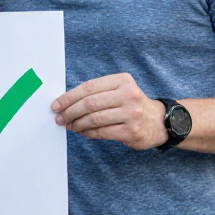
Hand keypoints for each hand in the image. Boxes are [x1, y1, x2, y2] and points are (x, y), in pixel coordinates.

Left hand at [51, 73, 167, 150]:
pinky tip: (82, 132)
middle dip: (70, 112)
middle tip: (59, 118)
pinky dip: (88, 133)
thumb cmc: (131, 104)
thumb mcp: (119, 90)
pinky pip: (102, 132)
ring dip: (77, 124)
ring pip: (94, 119)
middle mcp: (128, 95)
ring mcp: (131, 113)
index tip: (56, 105)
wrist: (159, 121)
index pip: (89, 87)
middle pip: (90, 103)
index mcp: (122, 80)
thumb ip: (97, 93)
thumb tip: (66, 103)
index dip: (69, 97)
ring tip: (70, 126)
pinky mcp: (132, 131)